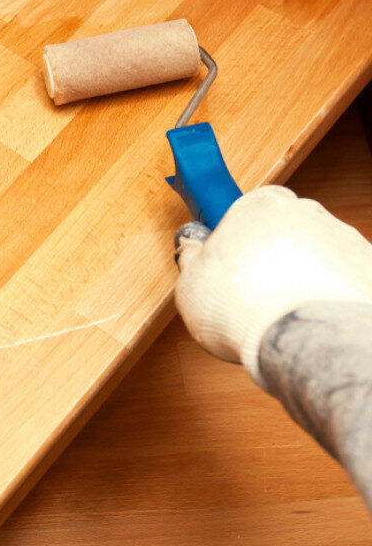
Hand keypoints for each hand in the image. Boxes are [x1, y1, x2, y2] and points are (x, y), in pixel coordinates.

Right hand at [175, 185, 371, 383]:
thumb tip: (191, 250)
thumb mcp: (191, 285)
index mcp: (258, 206)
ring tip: (282, 311)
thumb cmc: (244, 308)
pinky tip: (311, 318)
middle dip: (273, 253)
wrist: (300, 340)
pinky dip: (331, 293)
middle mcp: (305, 213)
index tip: (229, 251)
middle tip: (251, 287)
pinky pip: (344, 276)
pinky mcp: (367, 268)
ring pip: (319, 252)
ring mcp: (343, 239)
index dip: (238, 233)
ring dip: (304, 274)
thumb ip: (192, 260)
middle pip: (287, 227)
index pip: (248, 207)